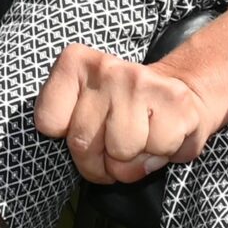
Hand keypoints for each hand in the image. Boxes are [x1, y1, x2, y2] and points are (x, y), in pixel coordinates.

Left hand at [34, 43, 215, 182]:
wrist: (181, 93)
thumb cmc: (124, 111)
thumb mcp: (83, 107)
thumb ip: (64, 123)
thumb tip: (69, 146)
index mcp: (76, 63)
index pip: (47, 120)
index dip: (66, 140)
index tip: (84, 131)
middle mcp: (106, 68)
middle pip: (82, 144)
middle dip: (99, 164)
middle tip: (115, 150)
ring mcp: (140, 82)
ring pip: (121, 152)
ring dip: (132, 162)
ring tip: (141, 142)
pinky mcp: (174, 100)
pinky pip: (157, 152)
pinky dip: (162, 155)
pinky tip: (163, 136)